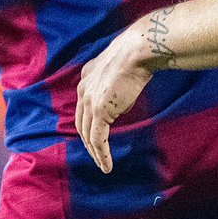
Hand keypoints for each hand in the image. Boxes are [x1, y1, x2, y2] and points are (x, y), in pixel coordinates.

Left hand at [75, 28, 153, 173]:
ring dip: (94, 152)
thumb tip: (119, 107)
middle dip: (88, 142)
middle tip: (96, 155)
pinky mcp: (100, 111)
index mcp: (86, 79)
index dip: (88, 123)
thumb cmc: (133, 57)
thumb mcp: (118, 73)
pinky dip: (102, 154)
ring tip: (102, 164)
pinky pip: (98, 139)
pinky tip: (107, 165)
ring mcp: (89, 101)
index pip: (83, 107)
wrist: (136, 52)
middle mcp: (83, 90)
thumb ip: (113, 89)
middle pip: (81, 123)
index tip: (95, 135)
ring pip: (87, 134)